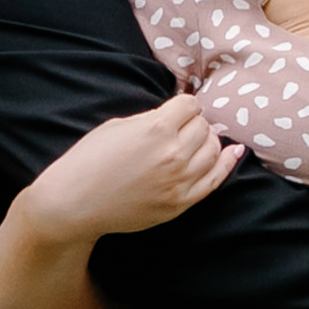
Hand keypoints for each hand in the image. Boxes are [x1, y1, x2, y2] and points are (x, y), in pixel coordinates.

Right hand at [49, 91, 244, 238]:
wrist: (74, 204)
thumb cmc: (89, 160)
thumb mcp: (118, 126)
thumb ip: (152, 119)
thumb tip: (177, 114)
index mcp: (156, 129)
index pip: (190, 105)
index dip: (183, 105)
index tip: (178, 108)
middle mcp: (173, 154)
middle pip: (203, 127)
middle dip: (194, 122)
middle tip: (183, 125)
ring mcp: (179, 182)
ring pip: (213, 150)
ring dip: (208, 140)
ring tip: (197, 139)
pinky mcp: (180, 204)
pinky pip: (215, 180)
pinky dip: (227, 163)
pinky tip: (234, 152)